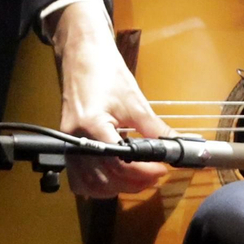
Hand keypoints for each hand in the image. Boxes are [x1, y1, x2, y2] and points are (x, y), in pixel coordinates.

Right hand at [51, 0, 171, 196]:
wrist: (81, 57)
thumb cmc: (107, 73)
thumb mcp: (135, 101)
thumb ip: (155, 129)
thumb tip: (176, 146)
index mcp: (93, 124)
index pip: (119, 160)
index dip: (143, 170)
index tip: (163, 169)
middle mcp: (75, 139)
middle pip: (105, 176)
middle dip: (134, 181)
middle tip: (156, 175)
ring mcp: (68, 145)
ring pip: (90, 183)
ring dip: (117, 187)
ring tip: (140, 179)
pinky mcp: (67, 147)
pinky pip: (79, 178)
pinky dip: (97, 186)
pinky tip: (115, 180)